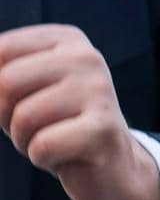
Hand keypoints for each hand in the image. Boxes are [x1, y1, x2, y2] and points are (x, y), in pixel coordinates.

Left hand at [0, 25, 159, 199]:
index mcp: (66, 39)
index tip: (20, 98)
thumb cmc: (54, 121)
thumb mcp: (25, 90)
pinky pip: (41, 146)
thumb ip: (0, 77)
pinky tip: (65, 153)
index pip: (1, 50)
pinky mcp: (102, 128)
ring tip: (51, 137)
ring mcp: (99, 91)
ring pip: (23, 118)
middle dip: (6, 114)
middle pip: (7, 82)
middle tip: (33, 124)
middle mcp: (87, 57)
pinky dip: (41, 157)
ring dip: (24, 139)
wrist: (108, 160)